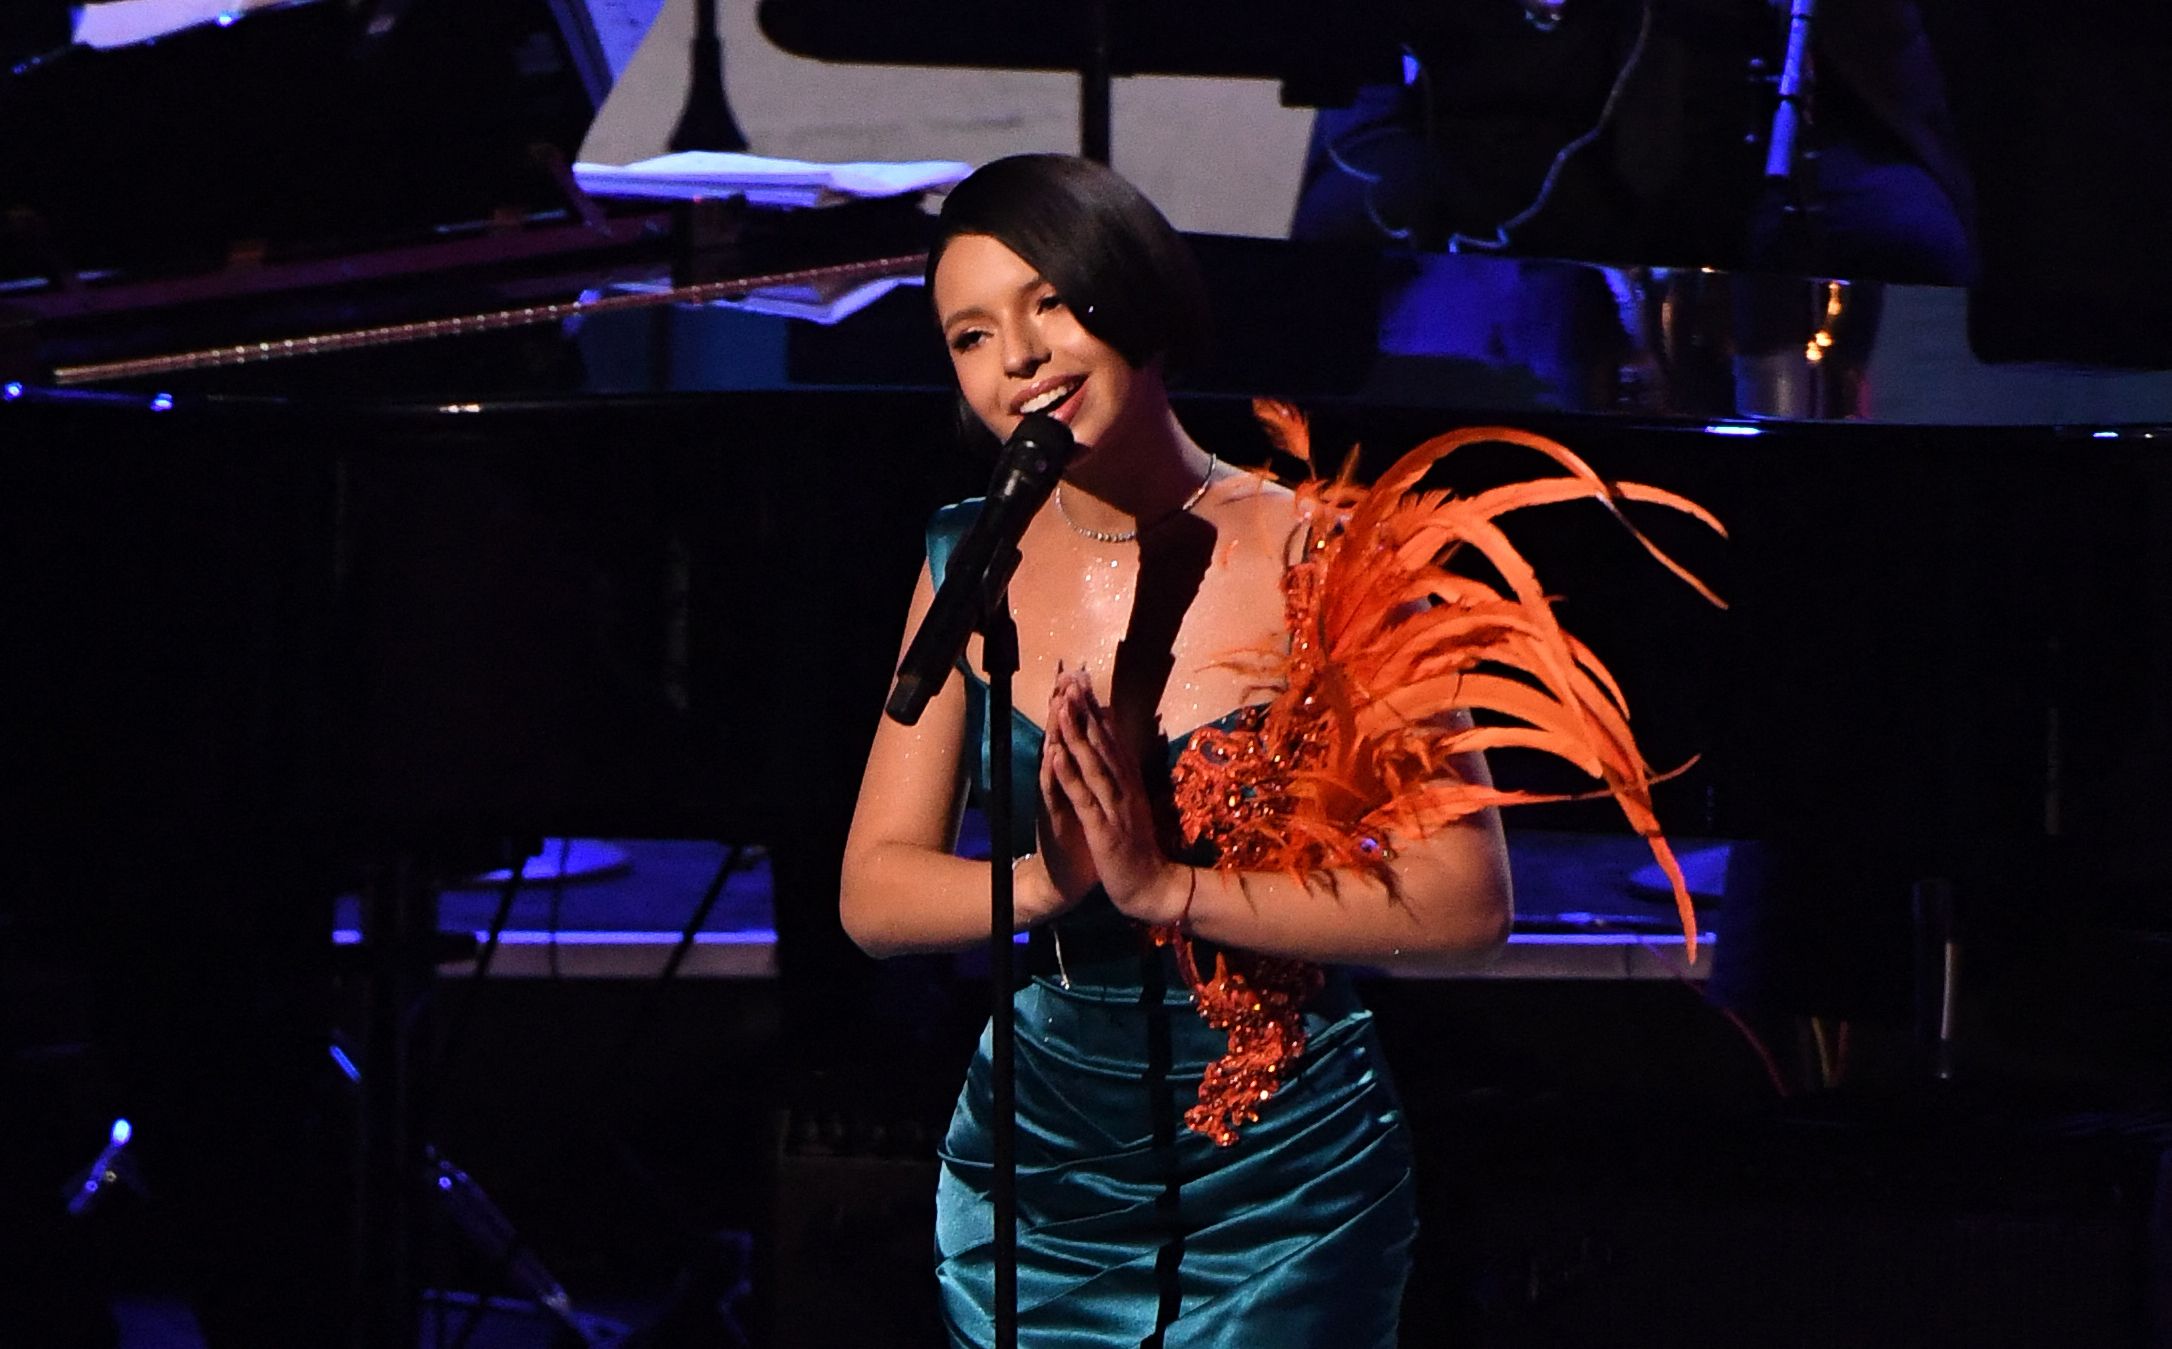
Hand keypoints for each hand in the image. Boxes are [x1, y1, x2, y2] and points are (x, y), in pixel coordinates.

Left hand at [1044, 673, 1190, 925]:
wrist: (1153, 888)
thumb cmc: (1140, 847)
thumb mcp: (1134, 805)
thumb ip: (1127, 776)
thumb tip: (1121, 747)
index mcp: (1130, 782)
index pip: (1113, 738)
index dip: (1098, 709)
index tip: (1084, 681)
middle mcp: (1125, 788)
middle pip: (1104, 743)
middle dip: (1087, 710)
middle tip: (1073, 678)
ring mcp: (1115, 807)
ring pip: (1093, 764)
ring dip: (1077, 734)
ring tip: (1062, 705)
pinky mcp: (1104, 828)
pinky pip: (1084, 798)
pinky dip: (1069, 775)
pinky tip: (1056, 755)